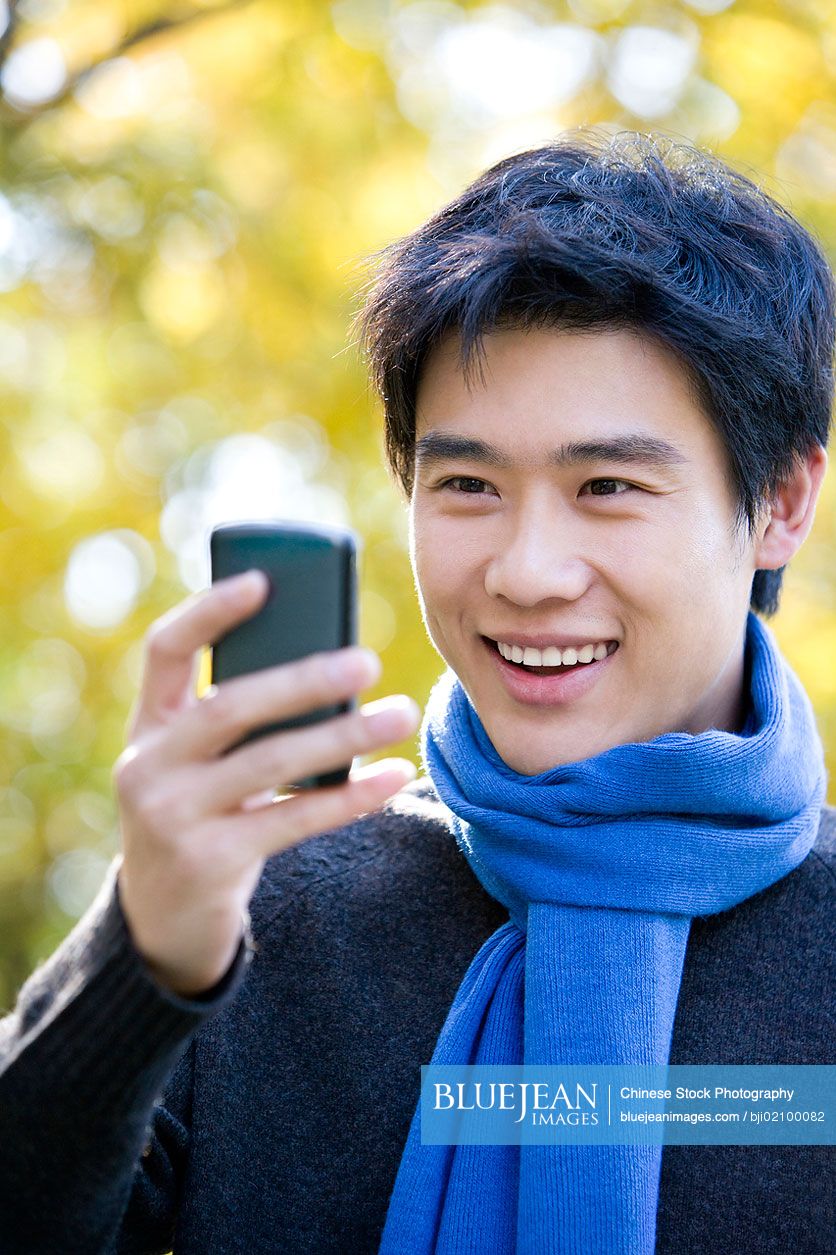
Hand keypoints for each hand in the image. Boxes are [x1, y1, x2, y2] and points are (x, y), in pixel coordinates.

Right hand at [113, 570, 419, 996]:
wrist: (161, 919)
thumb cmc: (201, 814)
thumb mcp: (199, 763)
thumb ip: (241, 720)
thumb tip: (335, 664)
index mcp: (150, 725)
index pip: (165, 650)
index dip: (209, 612)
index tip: (263, 581)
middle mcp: (149, 765)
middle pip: (230, 707)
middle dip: (301, 680)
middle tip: (366, 659)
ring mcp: (172, 817)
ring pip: (269, 763)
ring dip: (343, 734)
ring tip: (401, 713)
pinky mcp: (208, 862)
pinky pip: (293, 820)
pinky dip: (350, 797)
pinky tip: (393, 777)